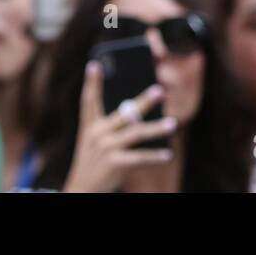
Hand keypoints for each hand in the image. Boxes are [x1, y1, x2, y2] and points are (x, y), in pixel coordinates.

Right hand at [62, 63, 177, 192]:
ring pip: (136, 134)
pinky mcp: (114, 164)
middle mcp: (97, 134)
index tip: (94, 64)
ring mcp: (106, 148)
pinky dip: (155, 156)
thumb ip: (114, 125)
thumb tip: (140, 111)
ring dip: (157, 129)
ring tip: (173, 123)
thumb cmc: (95, 161)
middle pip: (124, 113)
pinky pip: (139, 158)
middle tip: (160, 90)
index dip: (92, 82)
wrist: (82, 190)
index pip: (89, 100)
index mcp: (90, 126)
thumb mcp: (97, 141)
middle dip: (143, 102)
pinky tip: (168, 154)